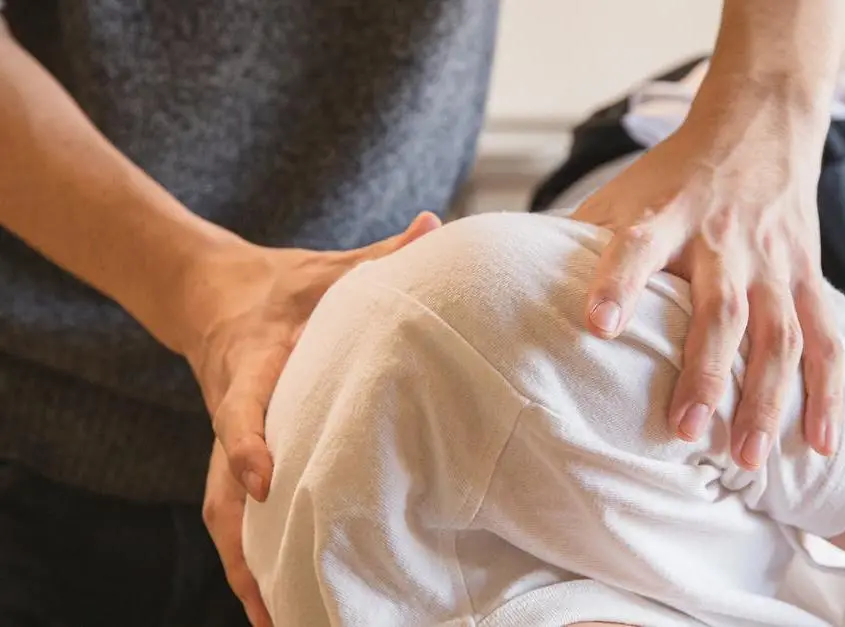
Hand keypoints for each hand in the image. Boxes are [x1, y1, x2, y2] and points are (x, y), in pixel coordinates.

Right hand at [194, 213, 439, 623]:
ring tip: (278, 621)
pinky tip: (276, 598)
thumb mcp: (329, 266)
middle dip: (242, 544)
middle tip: (270, 597)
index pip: (241, 406)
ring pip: (221, 515)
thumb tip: (434, 225)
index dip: (246, 443)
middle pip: (219, 488)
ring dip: (245, 568)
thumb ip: (379, 255)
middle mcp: (233, 411)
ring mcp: (225, 441)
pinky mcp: (232, 458)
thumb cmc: (284, 285)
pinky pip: (233, 515)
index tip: (262, 481)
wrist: (214, 294)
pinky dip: (251, 558)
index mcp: (254, 363)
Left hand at [572, 110, 841, 470]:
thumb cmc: (673, 175)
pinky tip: (821, 445)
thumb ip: (579, 243)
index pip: (637, 246)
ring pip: (778, 336)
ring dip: (765, 399)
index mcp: (666, 215)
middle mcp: (723, 240)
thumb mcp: (622, 193)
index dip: (617, 284)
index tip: (598, 326)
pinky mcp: (808, 277)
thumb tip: (512, 293)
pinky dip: (827, 394)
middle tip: (682, 430)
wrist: (758, 126)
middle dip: (704, 372)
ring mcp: (773, 262)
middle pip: (720, 311)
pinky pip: (825, 340)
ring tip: (744, 460)